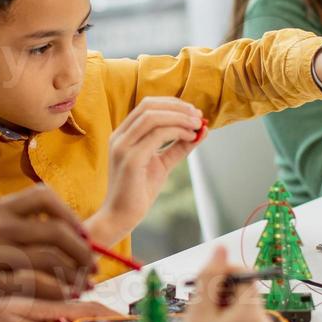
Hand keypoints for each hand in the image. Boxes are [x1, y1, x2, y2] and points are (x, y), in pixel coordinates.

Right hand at [0, 186, 97, 308]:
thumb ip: (21, 224)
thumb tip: (71, 236)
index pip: (44, 197)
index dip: (70, 216)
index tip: (81, 236)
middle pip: (56, 232)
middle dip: (82, 252)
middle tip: (92, 267)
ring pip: (50, 259)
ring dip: (74, 274)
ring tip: (82, 284)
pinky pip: (34, 284)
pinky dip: (57, 291)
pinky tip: (64, 297)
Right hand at [87, 97, 205, 246]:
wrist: (121, 217)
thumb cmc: (138, 191)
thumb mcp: (162, 163)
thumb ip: (178, 146)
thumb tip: (201, 130)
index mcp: (123, 135)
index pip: (147, 106)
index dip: (172, 104)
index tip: (194, 112)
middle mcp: (119, 136)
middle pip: (149, 106)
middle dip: (177, 107)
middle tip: (199, 116)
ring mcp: (122, 146)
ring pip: (152, 117)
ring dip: (179, 117)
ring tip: (197, 125)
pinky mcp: (130, 159)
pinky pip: (156, 135)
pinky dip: (177, 131)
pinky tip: (190, 137)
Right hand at [152, 247, 271, 321]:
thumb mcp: (199, 309)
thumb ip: (211, 276)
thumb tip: (222, 248)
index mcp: (252, 314)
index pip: (245, 276)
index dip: (223, 272)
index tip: (202, 280)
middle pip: (244, 291)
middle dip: (221, 290)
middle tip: (197, 306)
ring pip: (241, 306)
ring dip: (221, 305)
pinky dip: (226, 320)